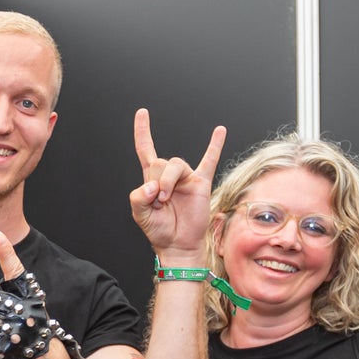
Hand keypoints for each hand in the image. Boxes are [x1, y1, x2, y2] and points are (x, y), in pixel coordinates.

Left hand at [131, 109, 225, 259]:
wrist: (177, 245)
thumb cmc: (158, 230)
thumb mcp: (139, 215)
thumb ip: (139, 198)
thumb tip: (153, 185)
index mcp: (151, 179)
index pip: (146, 149)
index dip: (143, 132)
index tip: (142, 113)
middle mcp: (169, 175)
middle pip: (160, 162)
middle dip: (156, 180)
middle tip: (158, 201)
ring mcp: (186, 178)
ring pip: (175, 164)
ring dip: (168, 180)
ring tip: (166, 199)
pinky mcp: (201, 183)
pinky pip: (209, 160)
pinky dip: (214, 145)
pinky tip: (219, 130)